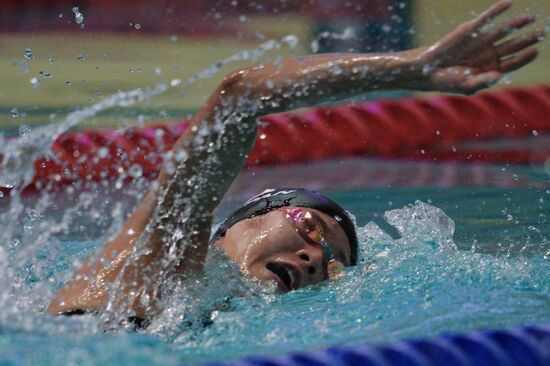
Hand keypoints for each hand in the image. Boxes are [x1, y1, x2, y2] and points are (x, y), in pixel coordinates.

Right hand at [419, 0, 543, 93]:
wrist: (428, 70)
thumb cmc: (448, 82)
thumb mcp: (467, 85)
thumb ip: (483, 81)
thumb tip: (498, 75)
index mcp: (492, 68)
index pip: (514, 62)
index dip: (525, 56)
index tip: (536, 50)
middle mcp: (489, 54)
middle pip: (513, 45)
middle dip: (527, 39)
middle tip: (541, 33)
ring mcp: (481, 41)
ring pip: (503, 31)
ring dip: (517, 24)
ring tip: (530, 18)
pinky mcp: (470, 30)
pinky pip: (486, 19)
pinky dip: (497, 11)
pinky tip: (509, 3)